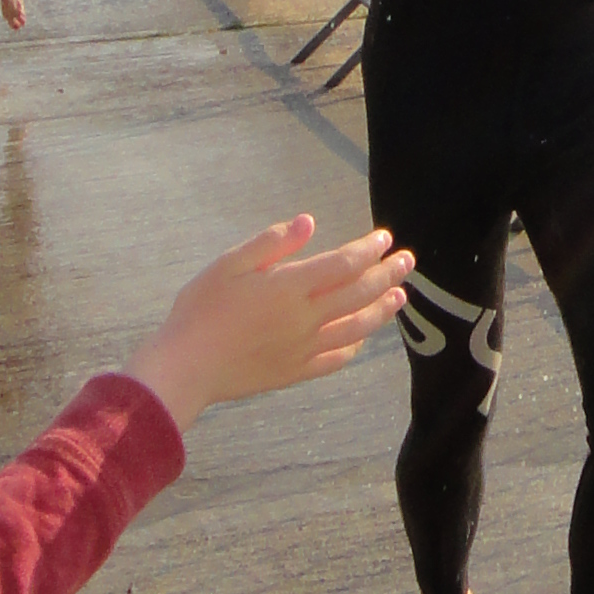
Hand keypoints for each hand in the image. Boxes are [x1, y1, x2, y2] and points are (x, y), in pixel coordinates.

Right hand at [124, 216, 413, 430]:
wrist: (186, 367)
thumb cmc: (201, 310)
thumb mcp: (229, 265)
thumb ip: (271, 243)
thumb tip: (309, 221)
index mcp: (289, 287)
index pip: (343, 264)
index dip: (368, 250)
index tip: (385, 238)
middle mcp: (305, 317)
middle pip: (359, 294)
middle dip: (387, 275)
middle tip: (408, 261)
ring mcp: (304, 348)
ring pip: (356, 327)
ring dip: (382, 310)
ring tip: (400, 297)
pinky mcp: (295, 372)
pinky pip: (335, 358)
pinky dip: (355, 345)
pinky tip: (363, 338)